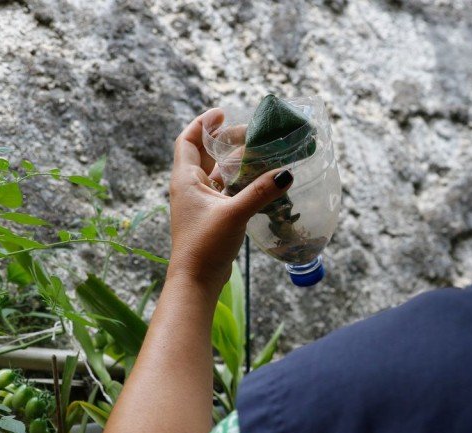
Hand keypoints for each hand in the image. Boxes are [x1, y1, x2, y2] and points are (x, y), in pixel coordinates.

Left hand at [166, 109, 292, 293]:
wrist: (196, 280)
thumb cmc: (205, 245)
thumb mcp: (234, 214)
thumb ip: (260, 192)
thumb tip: (286, 173)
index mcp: (186, 180)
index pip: (188, 141)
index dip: (203, 124)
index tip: (221, 112)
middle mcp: (190, 188)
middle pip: (205, 154)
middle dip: (225, 141)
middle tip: (250, 134)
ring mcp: (200, 203)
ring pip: (216, 173)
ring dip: (233, 161)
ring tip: (256, 152)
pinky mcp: (211, 216)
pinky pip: (225, 190)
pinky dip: (238, 182)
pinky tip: (257, 181)